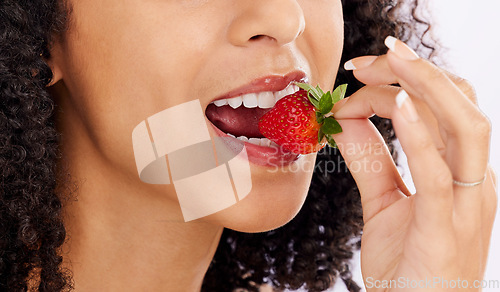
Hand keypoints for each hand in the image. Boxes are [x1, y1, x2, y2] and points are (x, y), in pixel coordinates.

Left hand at [332, 37, 497, 290]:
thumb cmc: (407, 263)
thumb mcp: (383, 201)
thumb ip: (369, 159)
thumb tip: (344, 120)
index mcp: (460, 171)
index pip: (441, 106)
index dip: (401, 82)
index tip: (356, 76)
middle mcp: (474, 180)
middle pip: (460, 103)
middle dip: (416, 70)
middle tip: (369, 58)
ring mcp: (467, 204)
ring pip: (465, 126)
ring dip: (427, 85)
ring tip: (392, 59)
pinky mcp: (446, 229)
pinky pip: (440, 175)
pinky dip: (421, 136)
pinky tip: (399, 106)